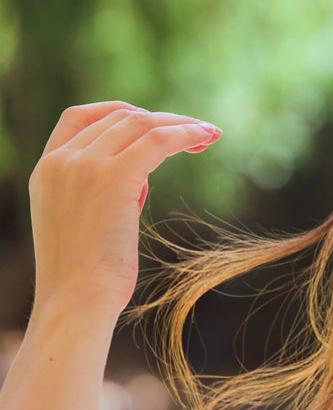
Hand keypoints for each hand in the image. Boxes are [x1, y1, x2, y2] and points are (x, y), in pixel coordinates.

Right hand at [28, 101, 221, 315]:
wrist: (76, 299)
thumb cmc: (86, 274)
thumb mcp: (81, 221)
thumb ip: (100, 192)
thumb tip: (138, 178)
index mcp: (46, 169)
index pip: (79, 117)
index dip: (118, 111)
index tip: (149, 119)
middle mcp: (62, 160)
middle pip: (120, 118)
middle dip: (161, 120)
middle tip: (197, 131)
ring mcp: (85, 165)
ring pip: (142, 124)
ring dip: (180, 125)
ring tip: (210, 134)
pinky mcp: (114, 176)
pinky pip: (157, 140)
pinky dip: (185, 133)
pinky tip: (206, 137)